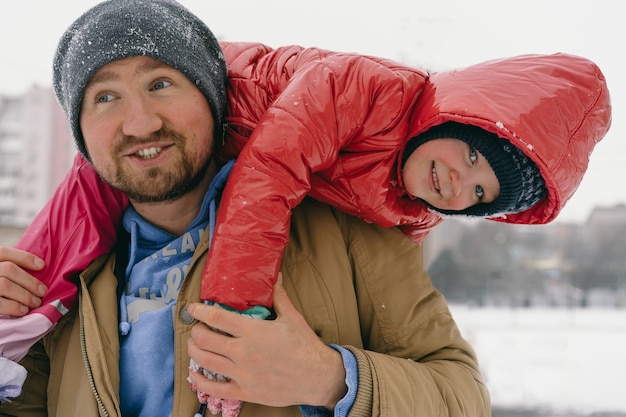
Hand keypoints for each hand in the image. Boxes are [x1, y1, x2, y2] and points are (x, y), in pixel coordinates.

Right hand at [0, 247, 45, 315]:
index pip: (3, 252)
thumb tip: (37, 269)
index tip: (42, 265)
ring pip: (5, 285)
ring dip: (25, 295)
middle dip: (29, 281)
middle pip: (8, 269)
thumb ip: (6, 268)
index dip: (24, 257)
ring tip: (35, 302)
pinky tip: (22, 310)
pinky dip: (14, 307)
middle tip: (42, 291)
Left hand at [187, 273, 347, 409]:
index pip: (217, 317)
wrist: (318, 377)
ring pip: (205, 361)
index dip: (200, 311)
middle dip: (196, 331)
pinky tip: (196, 374)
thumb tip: (276, 277)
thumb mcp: (292, 317)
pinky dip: (200, 381)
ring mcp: (243, 373)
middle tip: (197, 327)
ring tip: (195, 344)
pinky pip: (214, 388)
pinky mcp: (246, 391)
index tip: (193, 308)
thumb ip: (279, 297)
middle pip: (205, 339)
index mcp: (253, 331)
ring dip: (194, 351)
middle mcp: (244, 352)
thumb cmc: (305, 346)